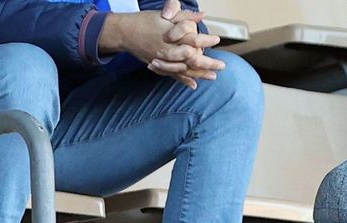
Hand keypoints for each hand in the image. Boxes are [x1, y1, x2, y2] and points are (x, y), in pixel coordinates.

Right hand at [103, 0, 223, 87]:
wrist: (124, 32)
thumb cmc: (145, 21)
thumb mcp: (165, 15)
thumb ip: (185, 16)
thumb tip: (202, 14)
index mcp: (172, 37)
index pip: (193, 39)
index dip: (205, 40)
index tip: (217, 39)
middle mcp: (169, 50)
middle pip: (192, 59)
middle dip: (208, 63)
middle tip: (222, 66)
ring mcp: (164, 60)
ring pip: (185, 69)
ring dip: (200, 73)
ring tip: (213, 76)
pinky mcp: (159, 66)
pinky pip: (173, 76)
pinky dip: (184, 80)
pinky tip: (194, 85)